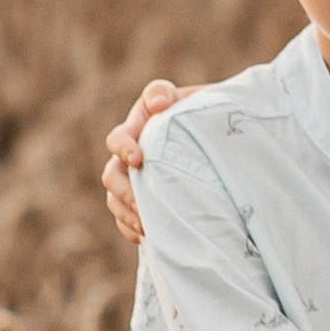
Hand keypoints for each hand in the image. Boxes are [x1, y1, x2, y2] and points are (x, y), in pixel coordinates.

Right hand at [102, 80, 185, 245]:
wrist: (218, 138)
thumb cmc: (201, 113)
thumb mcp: (186, 97)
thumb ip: (164, 93)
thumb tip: (158, 104)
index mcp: (137, 130)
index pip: (117, 139)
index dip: (123, 149)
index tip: (138, 160)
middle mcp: (132, 157)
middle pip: (111, 176)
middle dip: (124, 192)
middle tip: (141, 204)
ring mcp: (137, 181)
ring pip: (116, 200)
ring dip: (127, 214)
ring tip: (146, 226)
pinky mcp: (146, 201)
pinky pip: (128, 219)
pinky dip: (132, 228)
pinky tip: (148, 237)